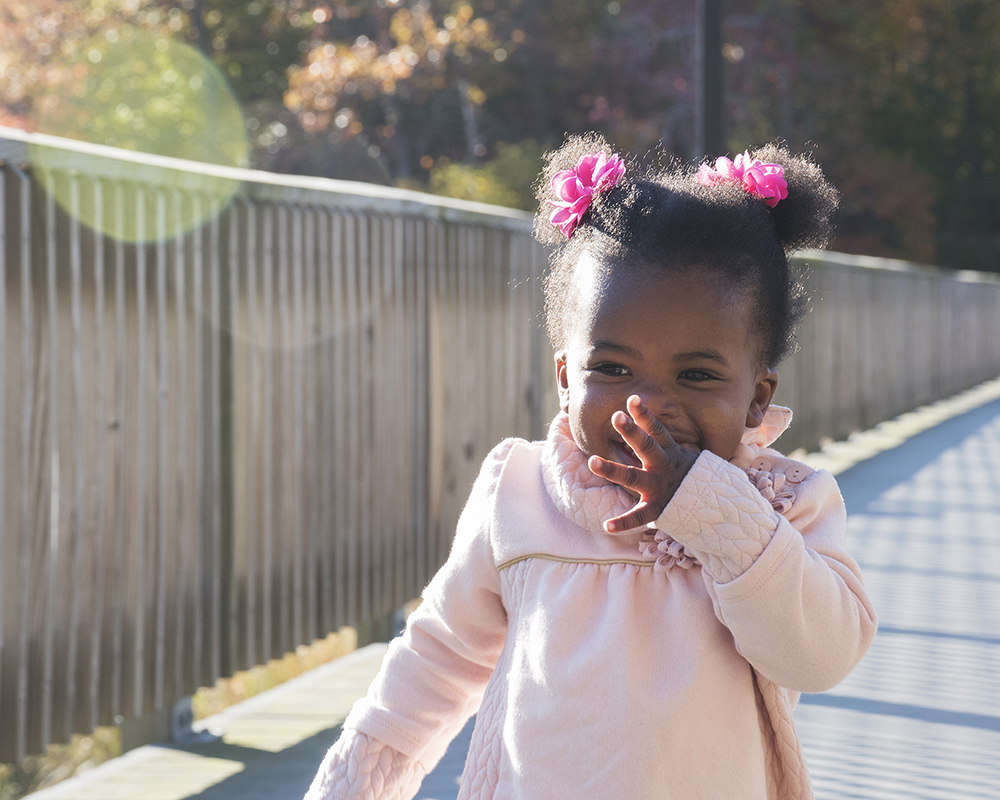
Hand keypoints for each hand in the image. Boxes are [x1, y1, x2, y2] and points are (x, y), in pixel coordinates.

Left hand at [587, 395, 698, 532]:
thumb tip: (651, 422)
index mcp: (670, 453)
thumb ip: (666, 443)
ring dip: (612, 469)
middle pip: (646, 446)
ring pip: (634, 477)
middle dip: (631, 431)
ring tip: (591, 461)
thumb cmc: (692, 478)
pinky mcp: (657, 508)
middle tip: (616, 416)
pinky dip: (623, 522)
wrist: (716, 507)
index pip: (657, 430)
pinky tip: (606, 525)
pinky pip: (639, 516)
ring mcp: (659, 487)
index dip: (645, 415)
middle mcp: (663, 467)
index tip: (632, 399)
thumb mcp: (683, 456)